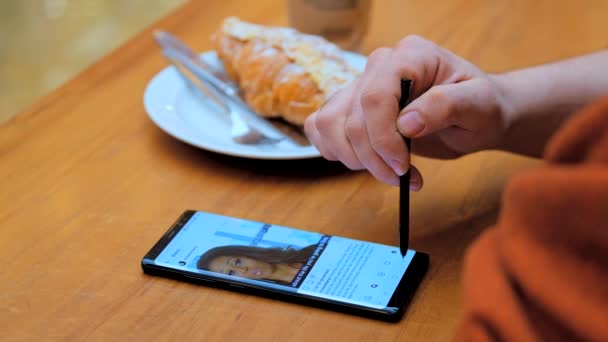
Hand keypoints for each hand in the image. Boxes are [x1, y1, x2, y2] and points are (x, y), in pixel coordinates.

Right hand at [304, 36, 507, 187]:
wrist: (474, 116)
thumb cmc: (481, 107)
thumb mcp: (478, 105)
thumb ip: (445, 106)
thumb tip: (406, 124)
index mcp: (409, 56)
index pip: (375, 95)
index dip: (382, 137)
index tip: (403, 166)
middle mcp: (379, 67)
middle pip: (351, 118)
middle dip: (374, 158)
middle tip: (404, 177)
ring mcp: (360, 87)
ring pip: (329, 125)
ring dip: (354, 159)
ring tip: (389, 172)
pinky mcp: (349, 108)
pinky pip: (321, 129)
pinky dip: (336, 152)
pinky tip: (366, 162)